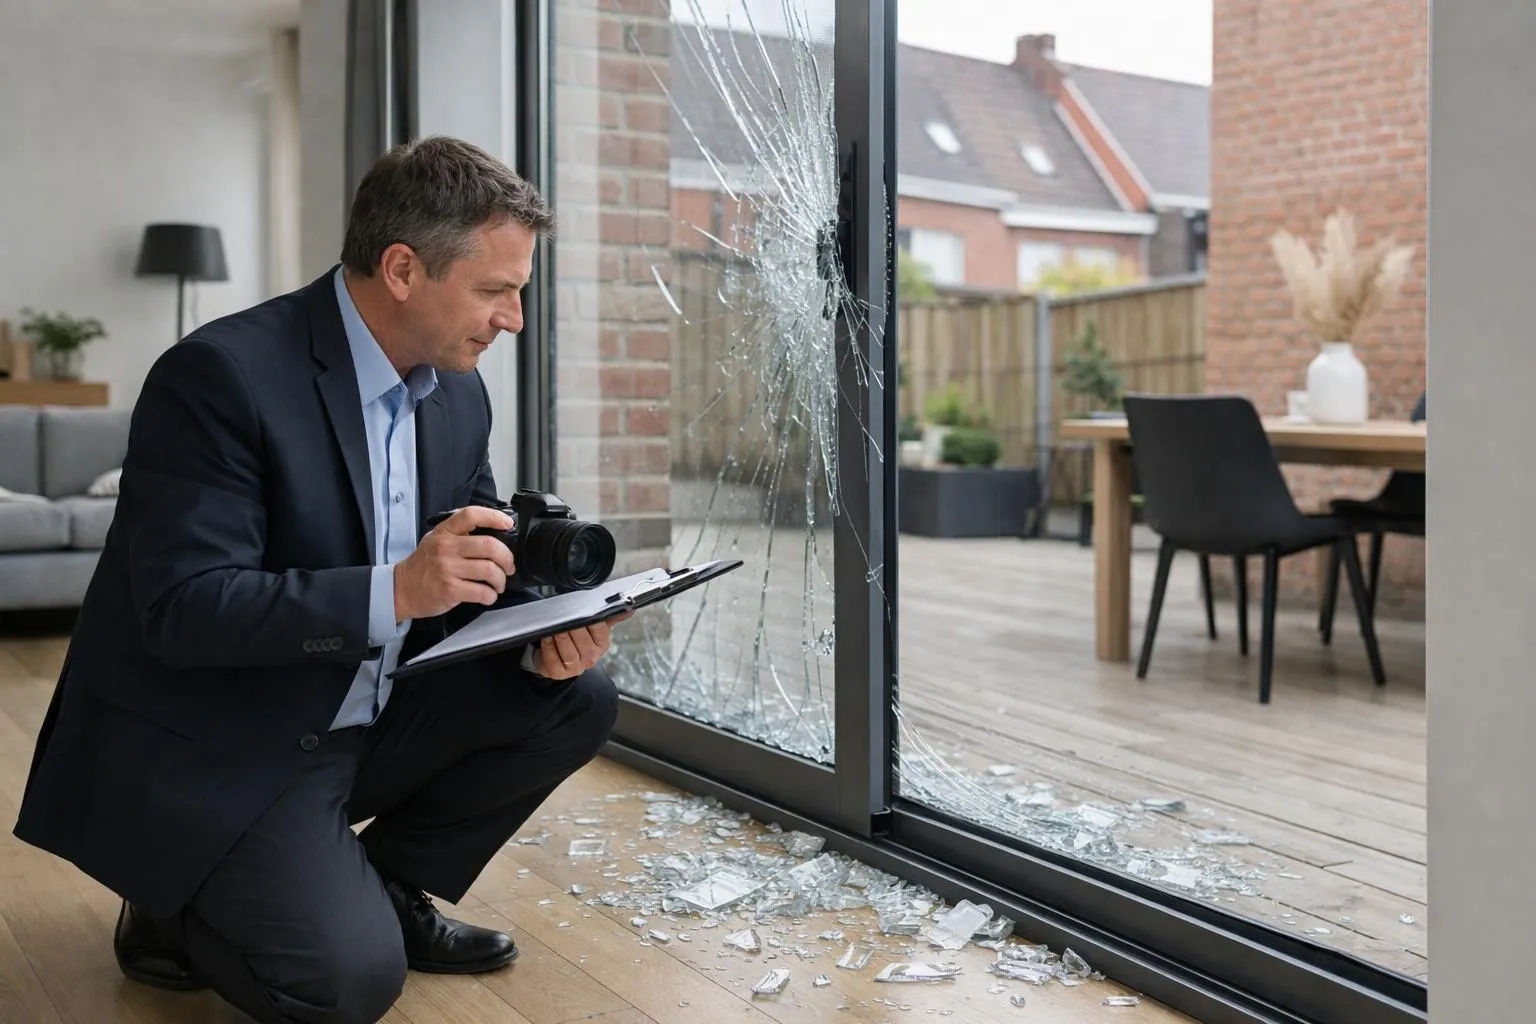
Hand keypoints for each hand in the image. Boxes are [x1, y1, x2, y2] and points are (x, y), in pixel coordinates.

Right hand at [394, 505, 515, 621]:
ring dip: (501, 580)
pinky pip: (482, 592)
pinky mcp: (450, 590)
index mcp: (445, 532)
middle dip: (507, 558)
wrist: (402, 588)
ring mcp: (448, 569)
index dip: (494, 517)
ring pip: (490, 570)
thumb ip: (459, 534)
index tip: (507, 524)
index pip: (471, 515)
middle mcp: (446, 548)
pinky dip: (491, 595)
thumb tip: (494, 534)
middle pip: (490, 546)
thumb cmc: (424, 565)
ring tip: (498, 583)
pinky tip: (488, 595)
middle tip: (508, 566)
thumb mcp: (436, 540)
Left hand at [533, 613, 629, 680]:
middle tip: (562, 615)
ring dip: (559, 637)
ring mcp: (576, 667)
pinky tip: (546, 638)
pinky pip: (553, 659)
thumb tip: (629, 610)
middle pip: (581, 640)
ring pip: (568, 651)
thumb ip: (610, 617)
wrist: (560, 659)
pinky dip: (549, 647)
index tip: (580, 610)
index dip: (588, 619)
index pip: (599, 628)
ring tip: (553, 627)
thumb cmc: (577, 640)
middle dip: (570, 626)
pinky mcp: (559, 673)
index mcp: (602, 644)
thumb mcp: (595, 627)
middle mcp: (591, 658)